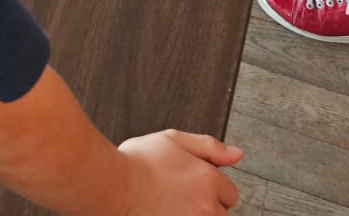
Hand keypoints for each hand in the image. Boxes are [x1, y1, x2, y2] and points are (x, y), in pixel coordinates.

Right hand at [117, 129, 242, 213]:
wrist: (111, 186)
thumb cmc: (138, 162)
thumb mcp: (175, 139)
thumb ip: (210, 147)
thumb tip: (237, 154)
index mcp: (208, 180)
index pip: (230, 193)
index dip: (212, 186)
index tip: (193, 184)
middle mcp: (205, 208)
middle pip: (220, 213)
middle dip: (206, 204)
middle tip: (179, 195)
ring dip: (195, 215)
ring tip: (171, 206)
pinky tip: (166, 212)